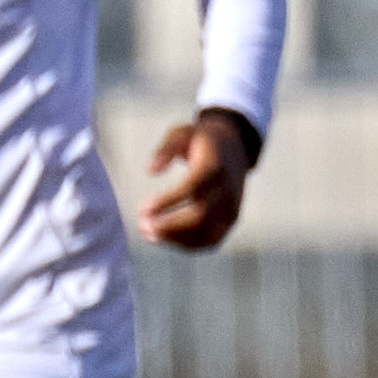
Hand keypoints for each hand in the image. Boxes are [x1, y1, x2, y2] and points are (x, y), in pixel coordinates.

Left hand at [139, 110, 252, 249]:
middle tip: (142, 225)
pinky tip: (167, 239)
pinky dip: (189, 245)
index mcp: (215, 166)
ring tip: (149, 235)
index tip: (142, 208)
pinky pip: (212, 240)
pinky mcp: (231, 219)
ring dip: (176, 239)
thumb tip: (150, 171)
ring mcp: (232, 207)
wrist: (235, 147)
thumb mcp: (181, 133)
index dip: (167, 201)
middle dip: (169, 225)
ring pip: (207, 233)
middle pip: (200, 216)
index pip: (192, 189)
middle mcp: (227, 190)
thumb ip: (165, 150)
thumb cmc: (201, 140)